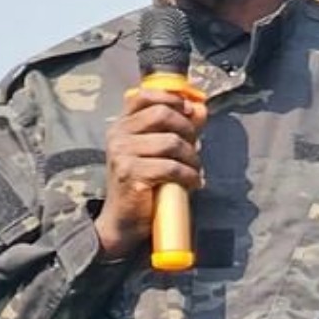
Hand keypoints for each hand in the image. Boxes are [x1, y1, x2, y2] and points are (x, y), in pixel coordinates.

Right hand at [94, 88, 206, 258]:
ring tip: (194, 170)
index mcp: (122, 125)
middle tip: (195, 146)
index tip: (190, 109)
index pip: (144, 95)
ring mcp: (122, 154)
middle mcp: (118, 135)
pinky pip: (171, 167)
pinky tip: (192, 183)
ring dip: (191, 157)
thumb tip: (201, 108)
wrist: (123, 222)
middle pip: (162, 114)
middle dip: (187, 129)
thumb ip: (177, 127)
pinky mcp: (131, 174)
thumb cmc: (143, 184)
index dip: (171, 98)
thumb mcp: (157, 151)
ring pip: (171, 142)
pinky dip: (188, 175)